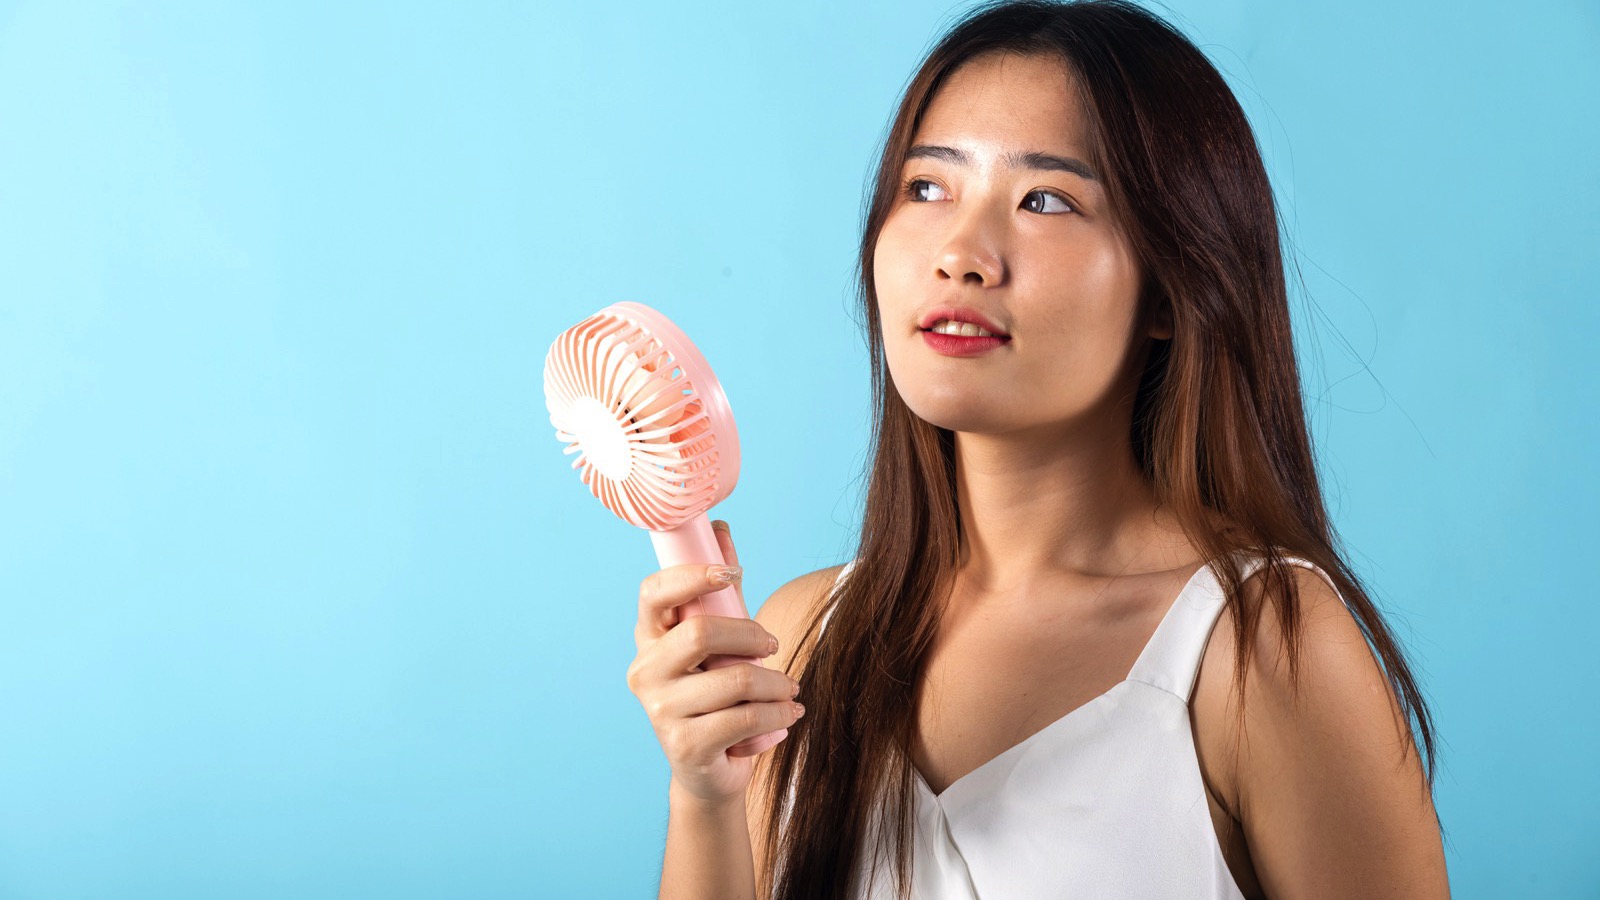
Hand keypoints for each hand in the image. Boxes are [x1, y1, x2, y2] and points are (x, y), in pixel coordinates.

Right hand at [626, 521, 805, 804]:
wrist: (709, 768)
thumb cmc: (715, 692)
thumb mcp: (718, 639)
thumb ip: (719, 589)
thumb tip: (719, 528)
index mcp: (648, 637)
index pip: (654, 593)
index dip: (692, 576)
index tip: (730, 573)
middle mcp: (644, 671)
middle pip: (701, 633)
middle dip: (752, 634)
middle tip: (775, 644)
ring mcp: (659, 710)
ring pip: (734, 678)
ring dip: (776, 682)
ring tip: (791, 688)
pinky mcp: (684, 745)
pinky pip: (745, 716)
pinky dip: (779, 712)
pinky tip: (790, 712)